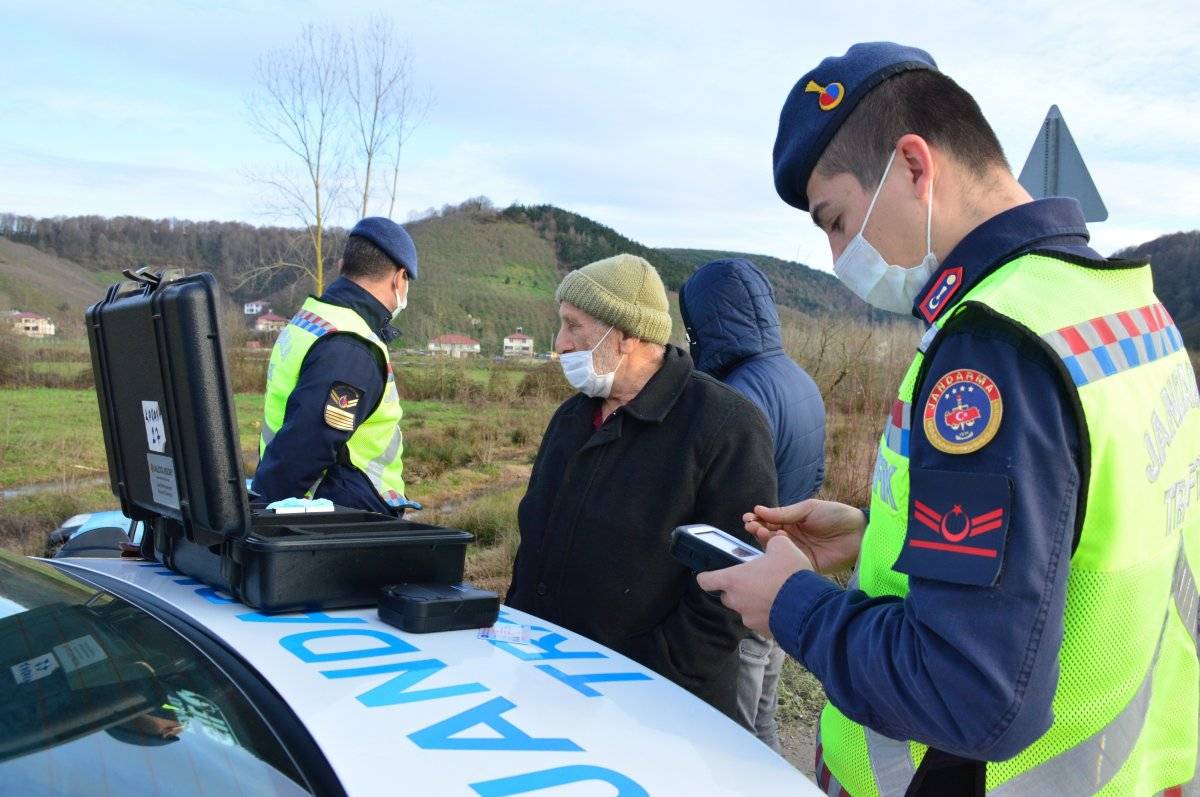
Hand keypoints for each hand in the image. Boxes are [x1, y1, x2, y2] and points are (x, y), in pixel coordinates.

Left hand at [695, 536, 812, 634]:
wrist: (809, 606)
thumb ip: (771, 542)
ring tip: (772, 592)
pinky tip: (781, 605)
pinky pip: (760, 619)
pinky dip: (767, 613)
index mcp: (733, 580)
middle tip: (755, 579)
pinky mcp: (763, 630)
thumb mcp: (782, 546)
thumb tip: (773, 542)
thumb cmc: (790, 575)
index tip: (709, 574)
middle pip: (727, 594)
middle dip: (738, 588)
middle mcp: (736, 601)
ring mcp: (749, 617)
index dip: (706, 576)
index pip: (705, 581)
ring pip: (745, 608)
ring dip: (754, 601)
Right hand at [743, 499, 865, 574]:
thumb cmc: (835, 515)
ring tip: (760, 532)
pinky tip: (775, 547)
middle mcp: (792, 537)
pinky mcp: (804, 565)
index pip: (770, 521)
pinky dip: (779, 556)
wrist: (859, 533)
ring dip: (764, 540)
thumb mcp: (808, 508)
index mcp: (792, 522)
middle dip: (757, 529)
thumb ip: (785, 512)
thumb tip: (759, 509)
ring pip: (775, 549)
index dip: (758, 519)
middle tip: (752, 526)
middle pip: (768, 535)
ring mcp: (797, 551)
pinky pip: (787, 562)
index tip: (748, 517)